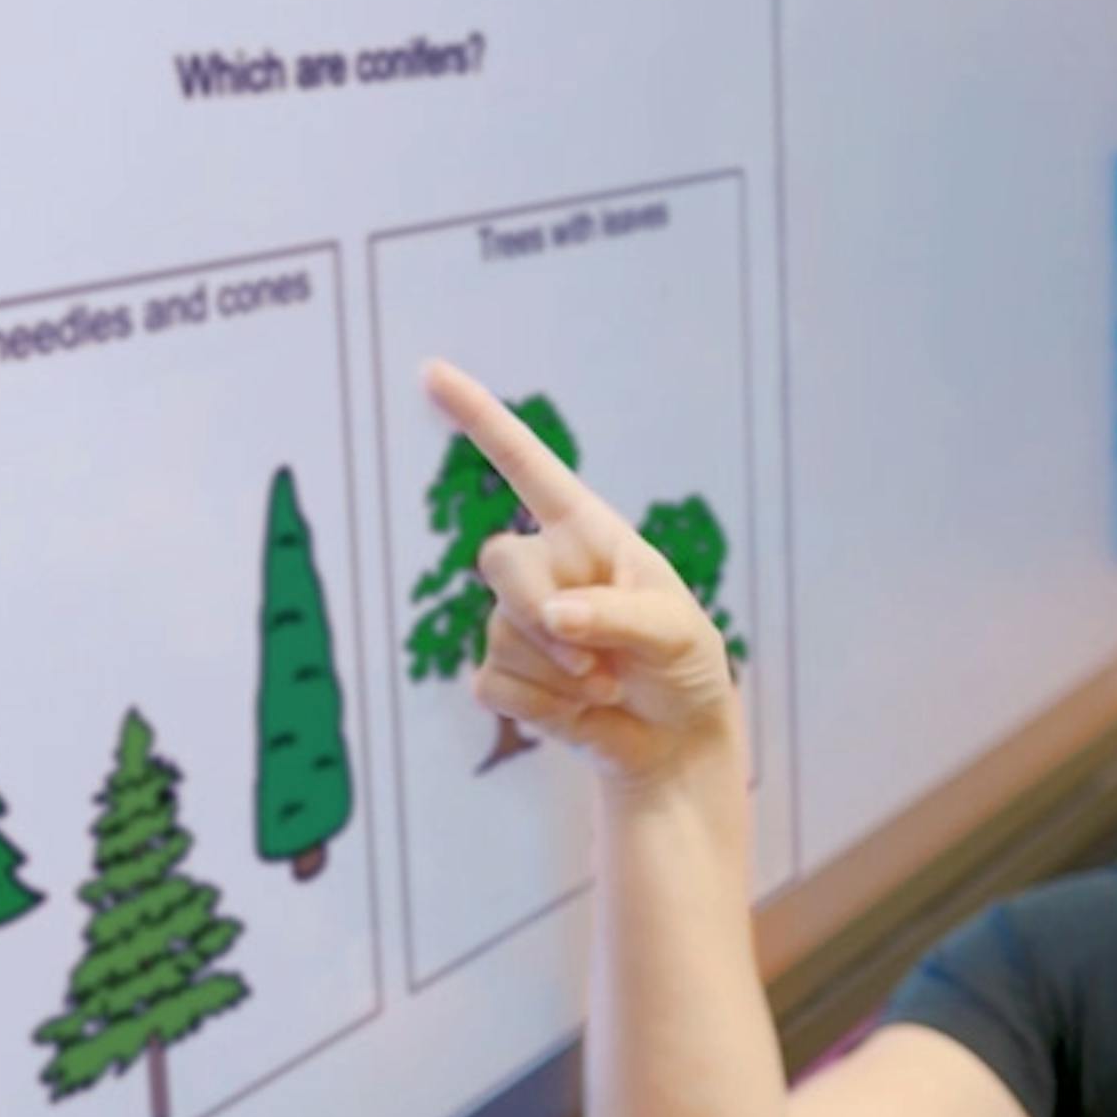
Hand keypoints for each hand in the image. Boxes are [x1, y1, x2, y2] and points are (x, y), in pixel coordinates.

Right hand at [420, 360, 742, 789]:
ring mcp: (518, 622)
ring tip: (606, 685)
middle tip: (599, 663)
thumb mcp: (677, 633)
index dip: (481, 420)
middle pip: (499, 562)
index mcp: (587, 533)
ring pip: (500, 634)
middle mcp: (546, 567)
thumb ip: (620, 615)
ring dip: (559, 674)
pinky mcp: (505, 676)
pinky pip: (492, 684)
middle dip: (539, 613)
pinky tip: (579, 710)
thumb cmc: (684, 667)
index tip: (432, 374)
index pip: (527, 467)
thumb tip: (556, 614)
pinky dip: (542, 707)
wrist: (674, 742)